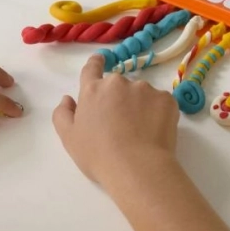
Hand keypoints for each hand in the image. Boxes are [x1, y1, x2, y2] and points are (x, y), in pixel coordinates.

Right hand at [52, 54, 178, 184]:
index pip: (92, 67)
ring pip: (141, 93)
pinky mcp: (167, 99)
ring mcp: (145, 89)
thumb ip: (63, 113)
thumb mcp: (69, 138)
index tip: (100, 62)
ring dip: (139, 106)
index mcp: (93, 89)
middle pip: (118, 85)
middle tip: (121, 123)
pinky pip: (160, 102)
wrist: (137, 168)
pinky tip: (154, 132)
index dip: (96, 64)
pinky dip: (158, 114)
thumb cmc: (98, 155)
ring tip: (140, 132)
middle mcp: (118, 82)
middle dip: (119, 98)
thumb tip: (68, 99)